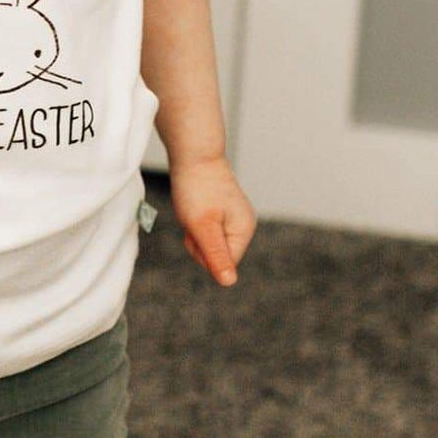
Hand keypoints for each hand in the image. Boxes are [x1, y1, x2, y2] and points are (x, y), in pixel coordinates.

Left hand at [167, 157, 254, 286]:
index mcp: (244, 231)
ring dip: (195, 231)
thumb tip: (229, 282)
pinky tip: (194, 207)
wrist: (194, 155)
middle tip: (193, 217)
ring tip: (193, 210)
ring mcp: (235, 217)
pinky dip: (195, 222)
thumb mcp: (203, 227)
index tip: (196, 228)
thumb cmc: (197, 189)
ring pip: (209, 242)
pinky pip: (206, 229)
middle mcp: (244, 225)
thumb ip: (216, 256)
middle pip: (216, 255)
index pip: (222, 265)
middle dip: (198, 241)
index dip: (202, 252)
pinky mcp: (224, 211)